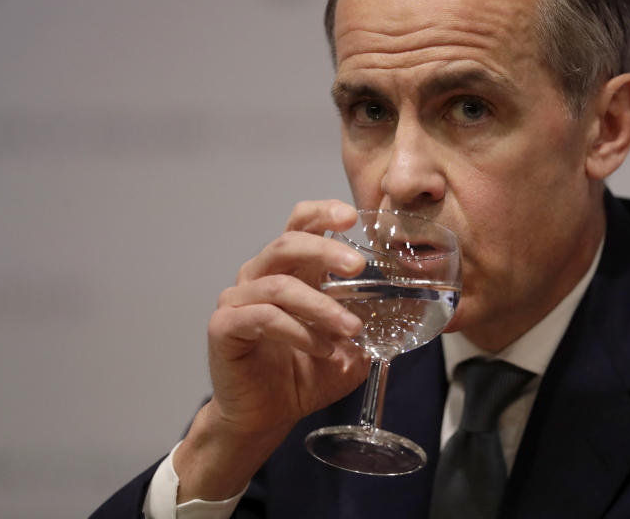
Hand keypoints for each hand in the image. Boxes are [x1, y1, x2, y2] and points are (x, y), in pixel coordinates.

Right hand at [175, 200, 368, 501]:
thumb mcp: (347, 348)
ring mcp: (238, 300)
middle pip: (288, 243)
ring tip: (351, 329)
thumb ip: (369, 328)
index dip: (322, 212)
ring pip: (280, 285)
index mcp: (289, 270)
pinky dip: (299, 331)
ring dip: (321, 306)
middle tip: (358, 265)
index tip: (351, 216)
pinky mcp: (224, 327)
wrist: (265, 417)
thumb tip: (405, 316)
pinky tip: (323, 349)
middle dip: (326, 249)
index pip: (299, 224)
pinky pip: (264, 318)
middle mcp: (259, 277)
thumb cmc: (303, 375)